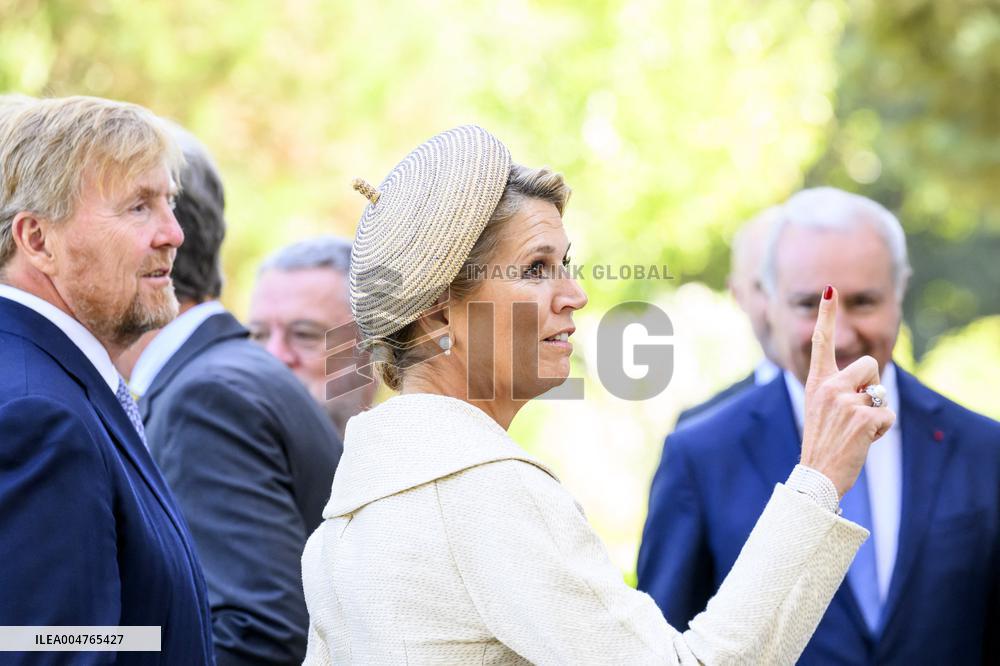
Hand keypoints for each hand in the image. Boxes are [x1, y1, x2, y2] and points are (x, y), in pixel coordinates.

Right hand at [799, 286, 895, 497]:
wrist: (817, 475)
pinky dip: (881, 429)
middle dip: (871, 386)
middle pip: (868, 366)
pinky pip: (887, 413)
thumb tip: (869, 376)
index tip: (830, 290)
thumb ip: (839, 388)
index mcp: (816, 382)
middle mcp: (828, 386)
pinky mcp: (863, 417)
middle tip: (854, 412)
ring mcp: (845, 401)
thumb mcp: (822, 409)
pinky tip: (863, 440)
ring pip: (880, 390)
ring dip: (877, 409)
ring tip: (856, 429)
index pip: (821, 342)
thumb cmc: (823, 443)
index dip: (826, 315)